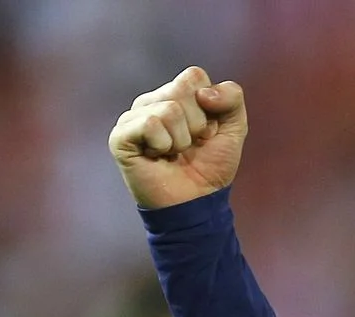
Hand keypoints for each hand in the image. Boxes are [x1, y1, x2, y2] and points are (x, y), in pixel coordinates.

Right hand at [109, 66, 246, 209]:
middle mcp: (151, 102)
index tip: (207, 131)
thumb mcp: (234, 130)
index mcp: (175, 96)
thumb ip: (232, 99)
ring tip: (174, 153)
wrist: (197, 202)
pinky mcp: (121, 136)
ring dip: (182, 139)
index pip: (194, 76)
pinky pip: (151, 124)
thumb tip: (204, 92)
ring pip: (169, 109)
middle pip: (182, 89)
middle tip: (190, 145)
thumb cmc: (211, 167)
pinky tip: (158, 156)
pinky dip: (164, 145)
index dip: (210, 106)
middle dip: (198, 124)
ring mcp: (133, 118)